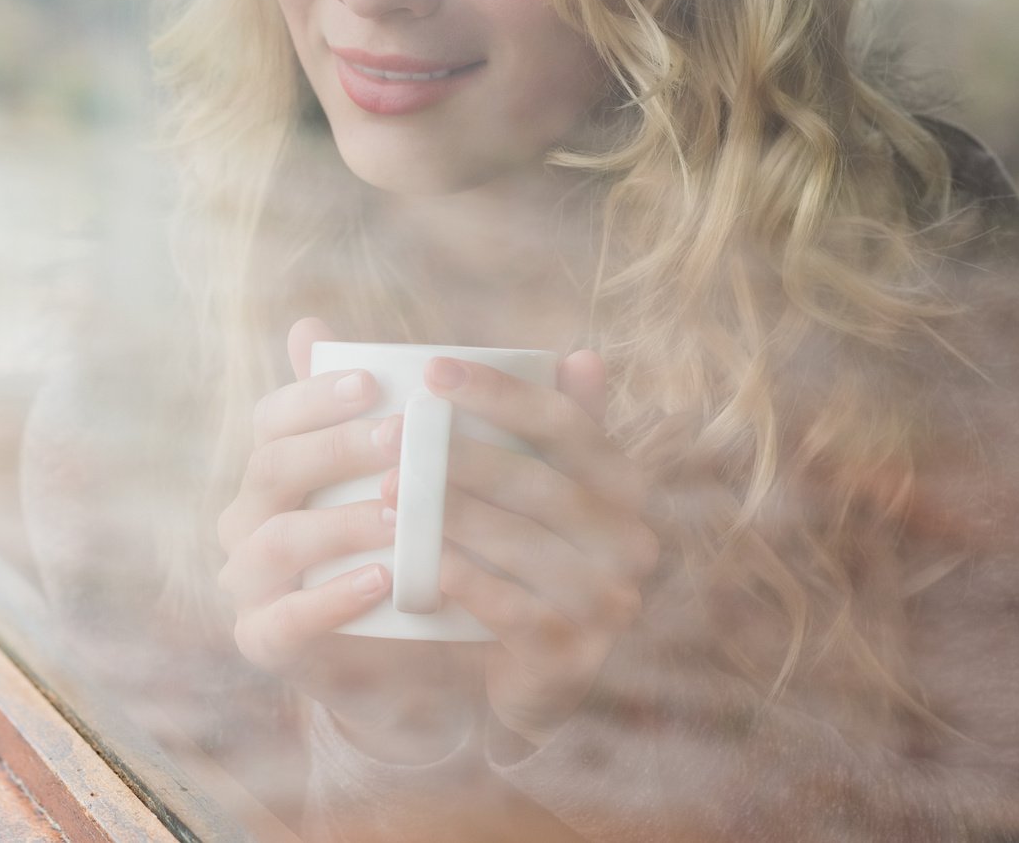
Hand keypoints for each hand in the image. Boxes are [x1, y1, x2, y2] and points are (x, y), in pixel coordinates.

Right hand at [215, 317, 481, 761]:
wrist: (420, 661)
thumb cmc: (433, 550)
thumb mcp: (457, 484)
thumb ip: (514, 430)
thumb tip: (582, 356)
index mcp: (280, 465)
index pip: (274, 415)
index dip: (315, 393)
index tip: (376, 381)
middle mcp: (250, 516)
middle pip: (271, 466)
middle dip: (336, 447)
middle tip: (401, 438)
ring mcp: (251, 581)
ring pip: (276, 539)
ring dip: (339, 523)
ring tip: (399, 515)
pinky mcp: (265, 640)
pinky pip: (282, 619)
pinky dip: (329, 599)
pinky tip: (383, 580)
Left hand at [384, 349, 659, 747]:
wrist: (529, 672)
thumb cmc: (518, 553)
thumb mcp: (526, 484)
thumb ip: (530, 420)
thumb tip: (571, 347)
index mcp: (621, 484)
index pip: (565, 422)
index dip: (500, 393)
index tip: (432, 370)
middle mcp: (630, 539)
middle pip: (541, 483)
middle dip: (461, 456)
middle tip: (392, 438)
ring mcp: (609, 602)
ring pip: (527, 545)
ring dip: (453, 515)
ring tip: (388, 492)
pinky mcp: (575, 656)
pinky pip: (516, 611)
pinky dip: (467, 582)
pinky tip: (421, 562)